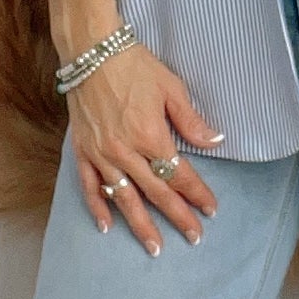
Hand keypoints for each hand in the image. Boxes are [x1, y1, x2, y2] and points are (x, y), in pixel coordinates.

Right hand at [67, 37, 223, 255]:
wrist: (92, 50)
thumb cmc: (135, 65)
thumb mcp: (170, 87)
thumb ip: (191, 120)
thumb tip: (215, 141)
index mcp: (151, 136)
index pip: (179, 174)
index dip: (197, 193)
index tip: (211, 209)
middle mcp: (126, 152)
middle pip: (156, 193)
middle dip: (177, 216)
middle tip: (193, 237)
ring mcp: (102, 154)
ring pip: (124, 198)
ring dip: (141, 225)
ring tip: (155, 248)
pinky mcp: (83, 151)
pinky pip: (90, 186)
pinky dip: (98, 208)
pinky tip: (107, 227)